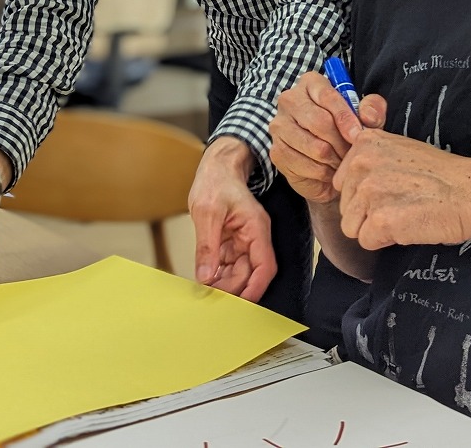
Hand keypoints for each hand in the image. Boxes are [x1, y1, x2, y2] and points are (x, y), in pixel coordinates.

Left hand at [188, 137, 275, 302]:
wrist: (216, 166)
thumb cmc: (216, 181)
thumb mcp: (207, 213)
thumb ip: (207, 247)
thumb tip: (205, 276)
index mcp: (256, 228)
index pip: (265, 266)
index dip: (255, 287)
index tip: (241, 304)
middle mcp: (254, 236)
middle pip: (251, 272)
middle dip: (234, 287)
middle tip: (213, 298)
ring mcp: (244, 238)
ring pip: (240, 270)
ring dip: (225, 282)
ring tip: (207, 291)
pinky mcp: (232, 239)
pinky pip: (229, 262)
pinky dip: (219, 272)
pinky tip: (206, 279)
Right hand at [270, 71, 385, 203]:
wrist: (327, 161)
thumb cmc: (345, 132)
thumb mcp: (365, 117)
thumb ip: (373, 110)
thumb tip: (368, 117)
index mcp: (310, 83)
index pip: (328, 96)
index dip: (346, 118)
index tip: (359, 135)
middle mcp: (289, 100)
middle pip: (320, 122)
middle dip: (342, 142)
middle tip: (354, 153)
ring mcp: (279, 126)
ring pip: (315, 147)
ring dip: (336, 159)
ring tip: (343, 162)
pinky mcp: (277, 151)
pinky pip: (307, 166)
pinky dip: (324, 173)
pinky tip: (330, 171)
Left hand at [333, 131, 470, 249]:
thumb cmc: (442, 175)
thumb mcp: (401, 149)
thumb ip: (372, 160)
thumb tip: (350, 183)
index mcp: (365, 143)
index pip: (342, 182)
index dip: (365, 194)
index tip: (391, 191)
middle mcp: (361, 164)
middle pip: (345, 206)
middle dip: (368, 213)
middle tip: (401, 204)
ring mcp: (369, 191)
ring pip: (352, 227)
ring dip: (375, 229)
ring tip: (404, 215)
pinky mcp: (379, 220)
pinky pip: (366, 242)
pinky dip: (386, 241)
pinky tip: (408, 227)